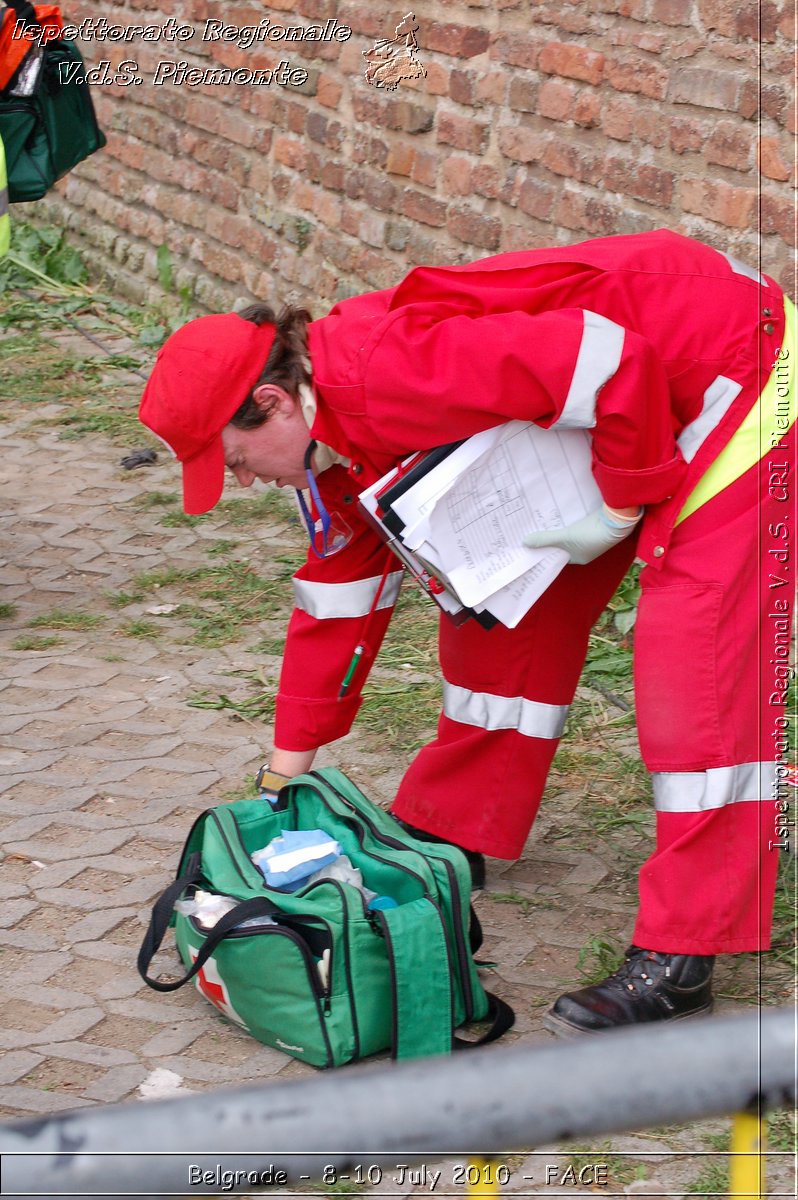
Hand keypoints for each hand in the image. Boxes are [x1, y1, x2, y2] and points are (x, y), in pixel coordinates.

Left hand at [523, 504, 642, 564]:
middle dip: (552, 537)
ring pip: (571, 533)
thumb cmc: (590, 535)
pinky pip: (578, 524)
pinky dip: (570, 520)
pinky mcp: (597, 525)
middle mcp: (586, 550)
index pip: (559, 555)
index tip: (534, 543)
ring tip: (544, 520)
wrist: (616, 521)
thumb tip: (525, 542)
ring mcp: (593, 538)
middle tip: (535, 529)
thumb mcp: (564, 537)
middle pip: (564, 544)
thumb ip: (544, 539)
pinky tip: (561, 512)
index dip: (547, 549)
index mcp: (579, 558)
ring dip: (561, 527)